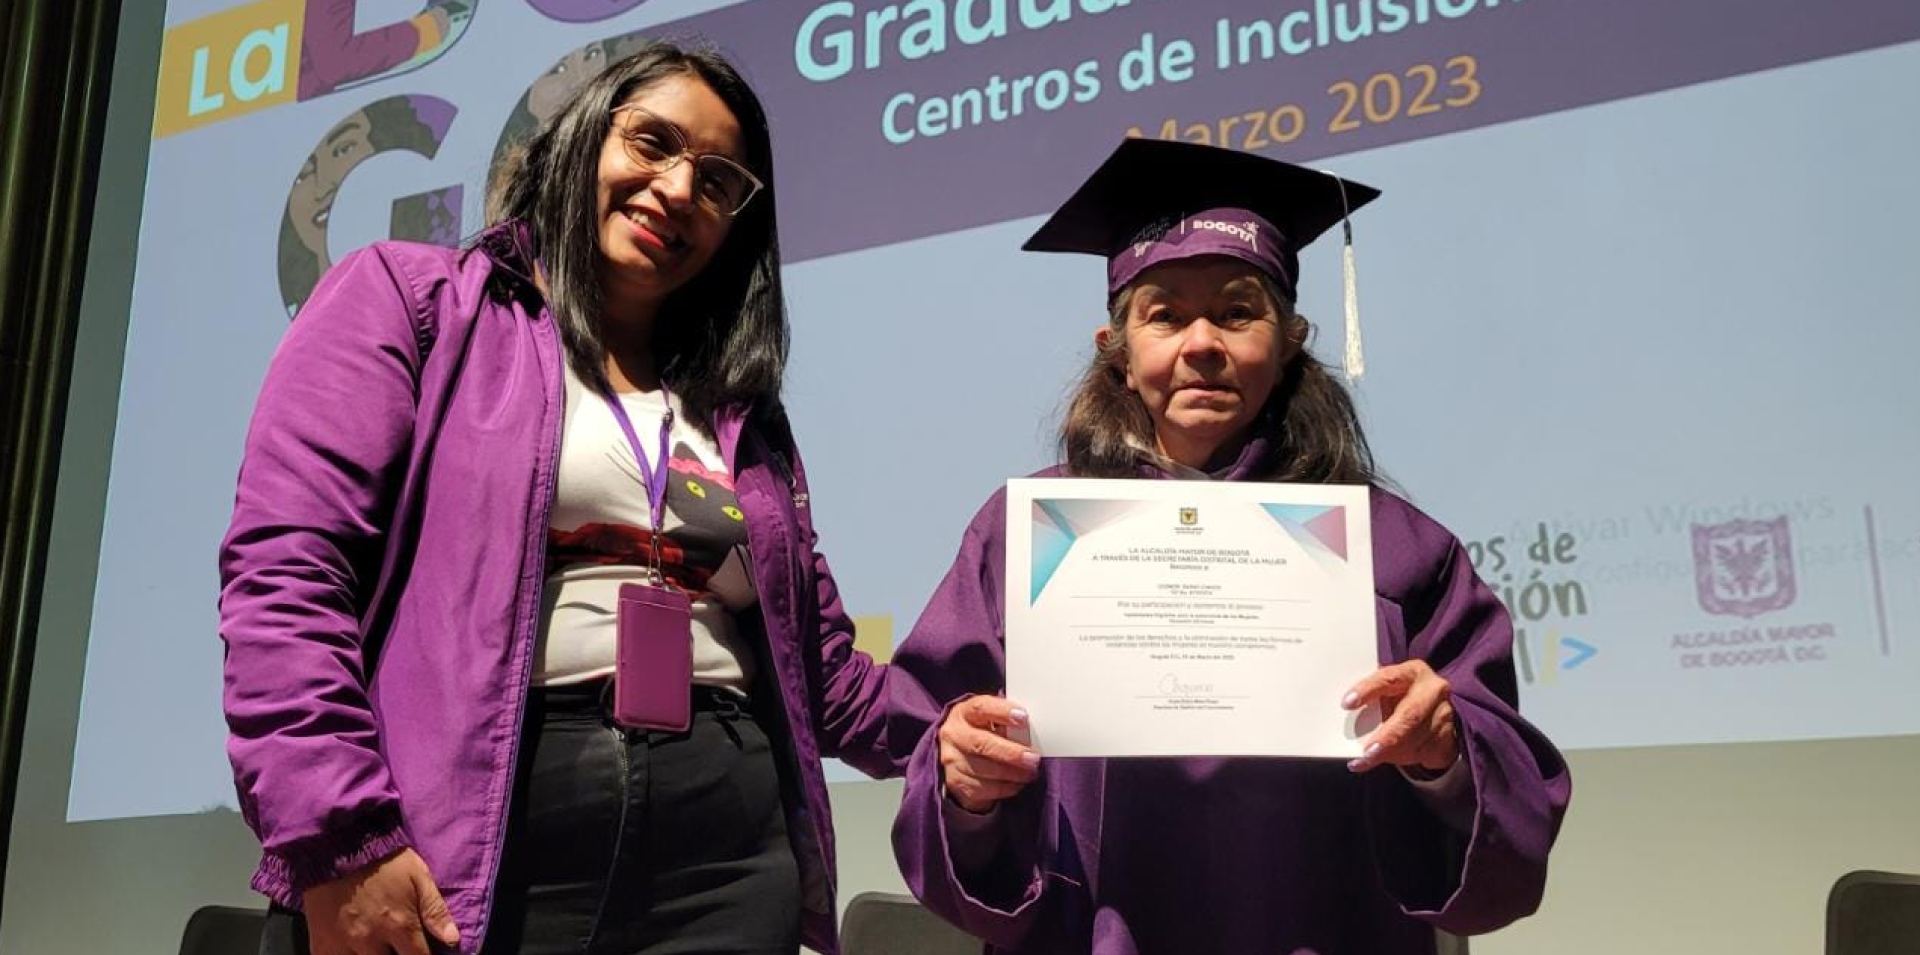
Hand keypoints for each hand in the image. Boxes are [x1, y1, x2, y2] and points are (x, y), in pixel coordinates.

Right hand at [302, 848, 459, 954]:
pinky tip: (355, 950)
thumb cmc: (383, 859)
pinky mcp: (321, 945)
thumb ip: (435, 910)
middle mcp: (372, 941)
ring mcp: (344, 945)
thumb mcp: (418, 876)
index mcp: (399, 925)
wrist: (337, 844)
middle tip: (400, 947)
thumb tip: (452, 939)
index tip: (423, 951)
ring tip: (380, 947)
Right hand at [939, 696, 1040, 812]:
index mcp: (964, 712)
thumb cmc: (983, 732)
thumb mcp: (991, 719)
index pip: (981, 708)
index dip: (1002, 712)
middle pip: (981, 744)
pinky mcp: (955, 782)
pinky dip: (1005, 788)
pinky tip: (1018, 783)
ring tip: (1031, 773)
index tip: (1024, 718)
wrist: (959, 756)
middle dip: (1010, 753)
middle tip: (1033, 759)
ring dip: (1012, 774)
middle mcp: (953, 735)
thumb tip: (1034, 730)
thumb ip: (1008, 721)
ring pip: (983, 770)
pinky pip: (983, 788)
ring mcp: (951, 760)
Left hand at [1342, 660, 1458, 774]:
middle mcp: (1433, 690)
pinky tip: (1388, 758)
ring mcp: (1445, 714)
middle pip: (1410, 716)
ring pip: (1416, 740)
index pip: (1388, 678)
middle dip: (1387, 737)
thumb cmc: (1402, 696)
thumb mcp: (1390, 689)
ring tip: (1368, 758)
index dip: (1367, 690)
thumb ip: (1374, 698)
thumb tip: (1347, 716)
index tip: (1347, 703)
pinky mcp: (1450, 737)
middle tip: (1366, 752)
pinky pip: (1424, 754)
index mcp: (1412, 672)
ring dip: (1390, 754)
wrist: (1436, 710)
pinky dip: (1401, 759)